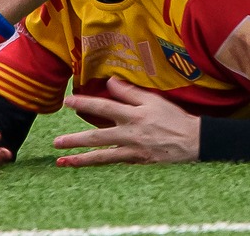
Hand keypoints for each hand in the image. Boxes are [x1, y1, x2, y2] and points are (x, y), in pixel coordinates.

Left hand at [52, 78, 199, 165]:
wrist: (193, 141)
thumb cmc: (174, 117)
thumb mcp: (154, 99)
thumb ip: (131, 92)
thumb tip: (111, 81)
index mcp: (134, 114)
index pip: (104, 107)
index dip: (85, 104)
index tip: (67, 102)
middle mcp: (130, 133)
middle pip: (97, 136)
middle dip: (75, 139)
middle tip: (56, 141)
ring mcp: (132, 150)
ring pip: (102, 156)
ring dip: (81, 159)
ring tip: (62, 161)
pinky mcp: (137, 162)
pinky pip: (113, 164)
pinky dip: (98, 166)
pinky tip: (86, 167)